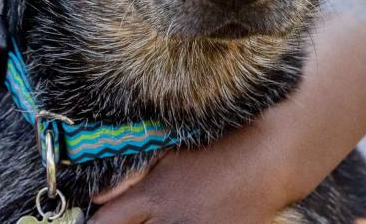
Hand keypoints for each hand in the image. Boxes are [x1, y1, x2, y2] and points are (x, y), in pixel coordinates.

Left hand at [88, 150, 280, 223]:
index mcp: (154, 195)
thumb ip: (132, 176)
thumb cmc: (217, 149)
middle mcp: (171, 220)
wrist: (268, 159)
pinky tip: (192, 221)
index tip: (100, 223)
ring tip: (165, 222)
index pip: (106, 223)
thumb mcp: (170, 153)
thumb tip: (97, 198)